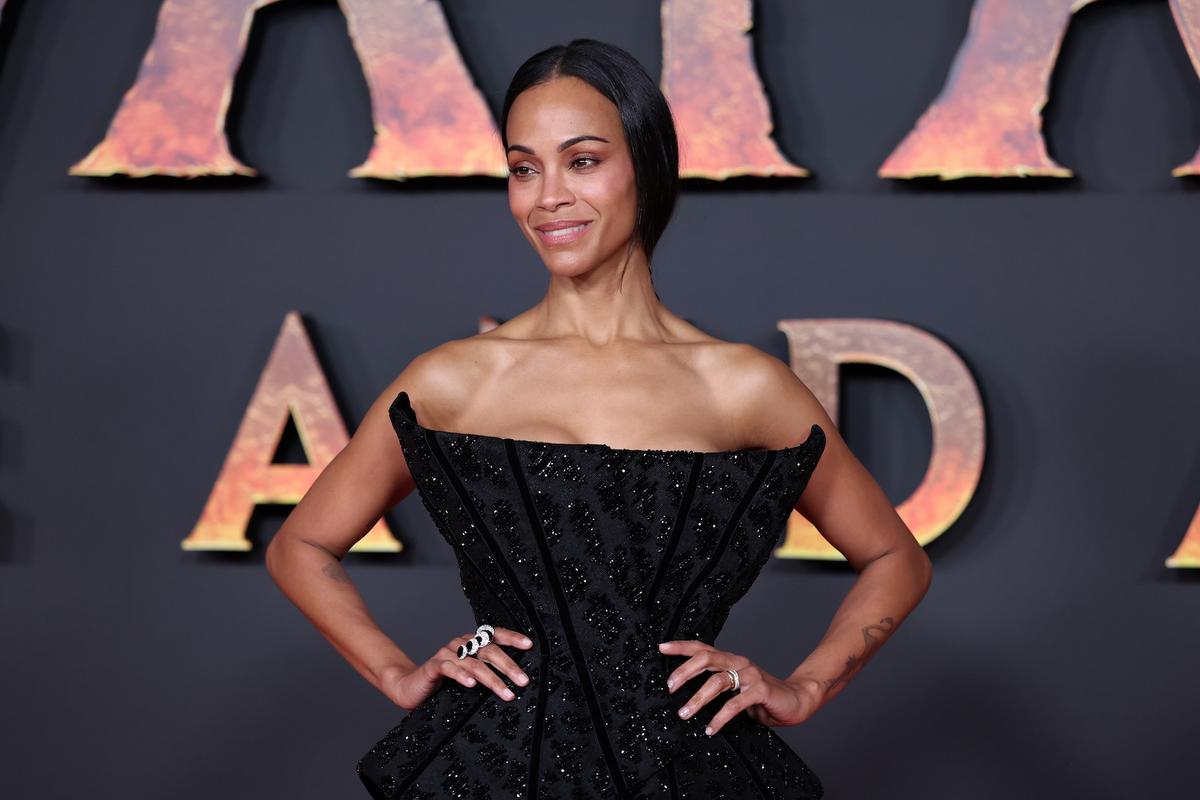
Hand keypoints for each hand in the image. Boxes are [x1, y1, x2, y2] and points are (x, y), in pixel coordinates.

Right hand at [381, 626, 533, 710]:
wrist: (412, 688)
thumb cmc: (445, 683)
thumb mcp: (471, 675)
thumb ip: (488, 671)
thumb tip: (518, 678)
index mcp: (472, 642)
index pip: (495, 634)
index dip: (512, 638)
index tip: (529, 645)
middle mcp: (460, 643)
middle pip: (489, 650)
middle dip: (509, 666)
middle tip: (523, 681)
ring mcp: (446, 653)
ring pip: (474, 663)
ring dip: (492, 679)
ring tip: (507, 693)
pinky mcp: (433, 666)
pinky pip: (450, 668)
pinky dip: (462, 676)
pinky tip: (472, 685)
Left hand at [658, 639, 823, 734]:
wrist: (796, 701)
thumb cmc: (762, 697)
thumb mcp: (735, 689)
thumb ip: (716, 686)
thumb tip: (684, 695)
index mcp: (730, 660)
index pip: (702, 648)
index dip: (681, 646)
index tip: (661, 648)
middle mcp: (738, 663)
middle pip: (706, 658)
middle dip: (684, 671)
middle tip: (669, 687)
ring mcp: (750, 675)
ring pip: (717, 681)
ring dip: (697, 699)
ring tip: (684, 713)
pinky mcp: (760, 691)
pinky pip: (735, 704)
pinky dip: (720, 718)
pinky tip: (710, 729)